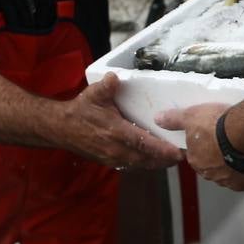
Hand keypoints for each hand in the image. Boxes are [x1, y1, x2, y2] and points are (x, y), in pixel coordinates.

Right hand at [60, 74, 180, 169]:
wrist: (61, 128)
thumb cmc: (80, 110)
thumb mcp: (93, 94)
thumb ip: (107, 86)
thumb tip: (115, 77)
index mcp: (115, 132)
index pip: (144, 144)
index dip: (162, 150)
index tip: (177, 152)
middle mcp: (115, 149)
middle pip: (146, 159)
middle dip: (165, 160)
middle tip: (182, 155)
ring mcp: (112, 158)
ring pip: (140, 165)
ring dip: (156, 164)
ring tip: (171, 158)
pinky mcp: (109, 162)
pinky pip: (131, 166)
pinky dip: (144, 163)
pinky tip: (153, 159)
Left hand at [156, 103, 243, 191]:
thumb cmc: (217, 125)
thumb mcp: (192, 116)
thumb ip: (174, 119)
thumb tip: (157, 119)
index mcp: (195, 161)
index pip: (196, 155)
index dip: (204, 146)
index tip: (212, 136)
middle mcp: (210, 175)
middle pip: (212, 166)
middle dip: (218, 157)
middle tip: (228, 140)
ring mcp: (229, 182)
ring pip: (229, 174)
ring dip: (233, 165)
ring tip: (242, 148)